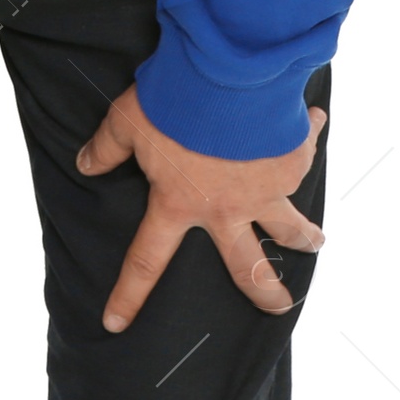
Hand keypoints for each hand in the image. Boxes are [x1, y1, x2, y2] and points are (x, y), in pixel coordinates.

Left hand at [76, 84, 324, 330]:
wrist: (227, 75)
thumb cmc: (173, 101)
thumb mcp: (127, 120)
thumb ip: (107, 147)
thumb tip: (84, 163)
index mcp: (179, 204)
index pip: (146, 259)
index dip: (129, 294)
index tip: (116, 324)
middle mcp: (226, 208)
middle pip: (247, 265)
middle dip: (264, 291)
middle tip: (279, 305)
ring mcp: (263, 189)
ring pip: (290, 226)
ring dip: (304, 235)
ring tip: (315, 241)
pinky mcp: (290, 160)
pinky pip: (304, 154)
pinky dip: (311, 136)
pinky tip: (315, 123)